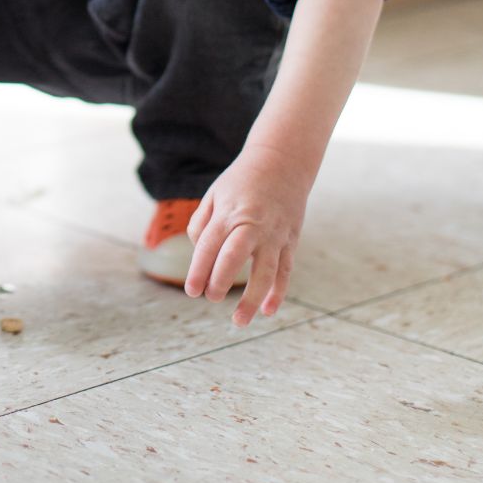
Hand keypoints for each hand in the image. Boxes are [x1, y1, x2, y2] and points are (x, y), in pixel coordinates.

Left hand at [184, 145, 312, 325]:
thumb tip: (199, 255)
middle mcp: (253, 224)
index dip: (198, 271)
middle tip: (209, 298)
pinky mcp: (291, 239)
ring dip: (252, 298)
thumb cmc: (242, 180)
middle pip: (234, 258)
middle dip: (220, 282)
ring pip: (265, 271)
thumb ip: (202, 224)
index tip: (191, 291)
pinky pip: (285, 270)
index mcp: (229, 213)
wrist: (283, 160)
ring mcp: (275, 233)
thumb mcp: (214, 194)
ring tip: (239, 321)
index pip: (209, 246)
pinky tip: (268, 311)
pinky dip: (278, 292)